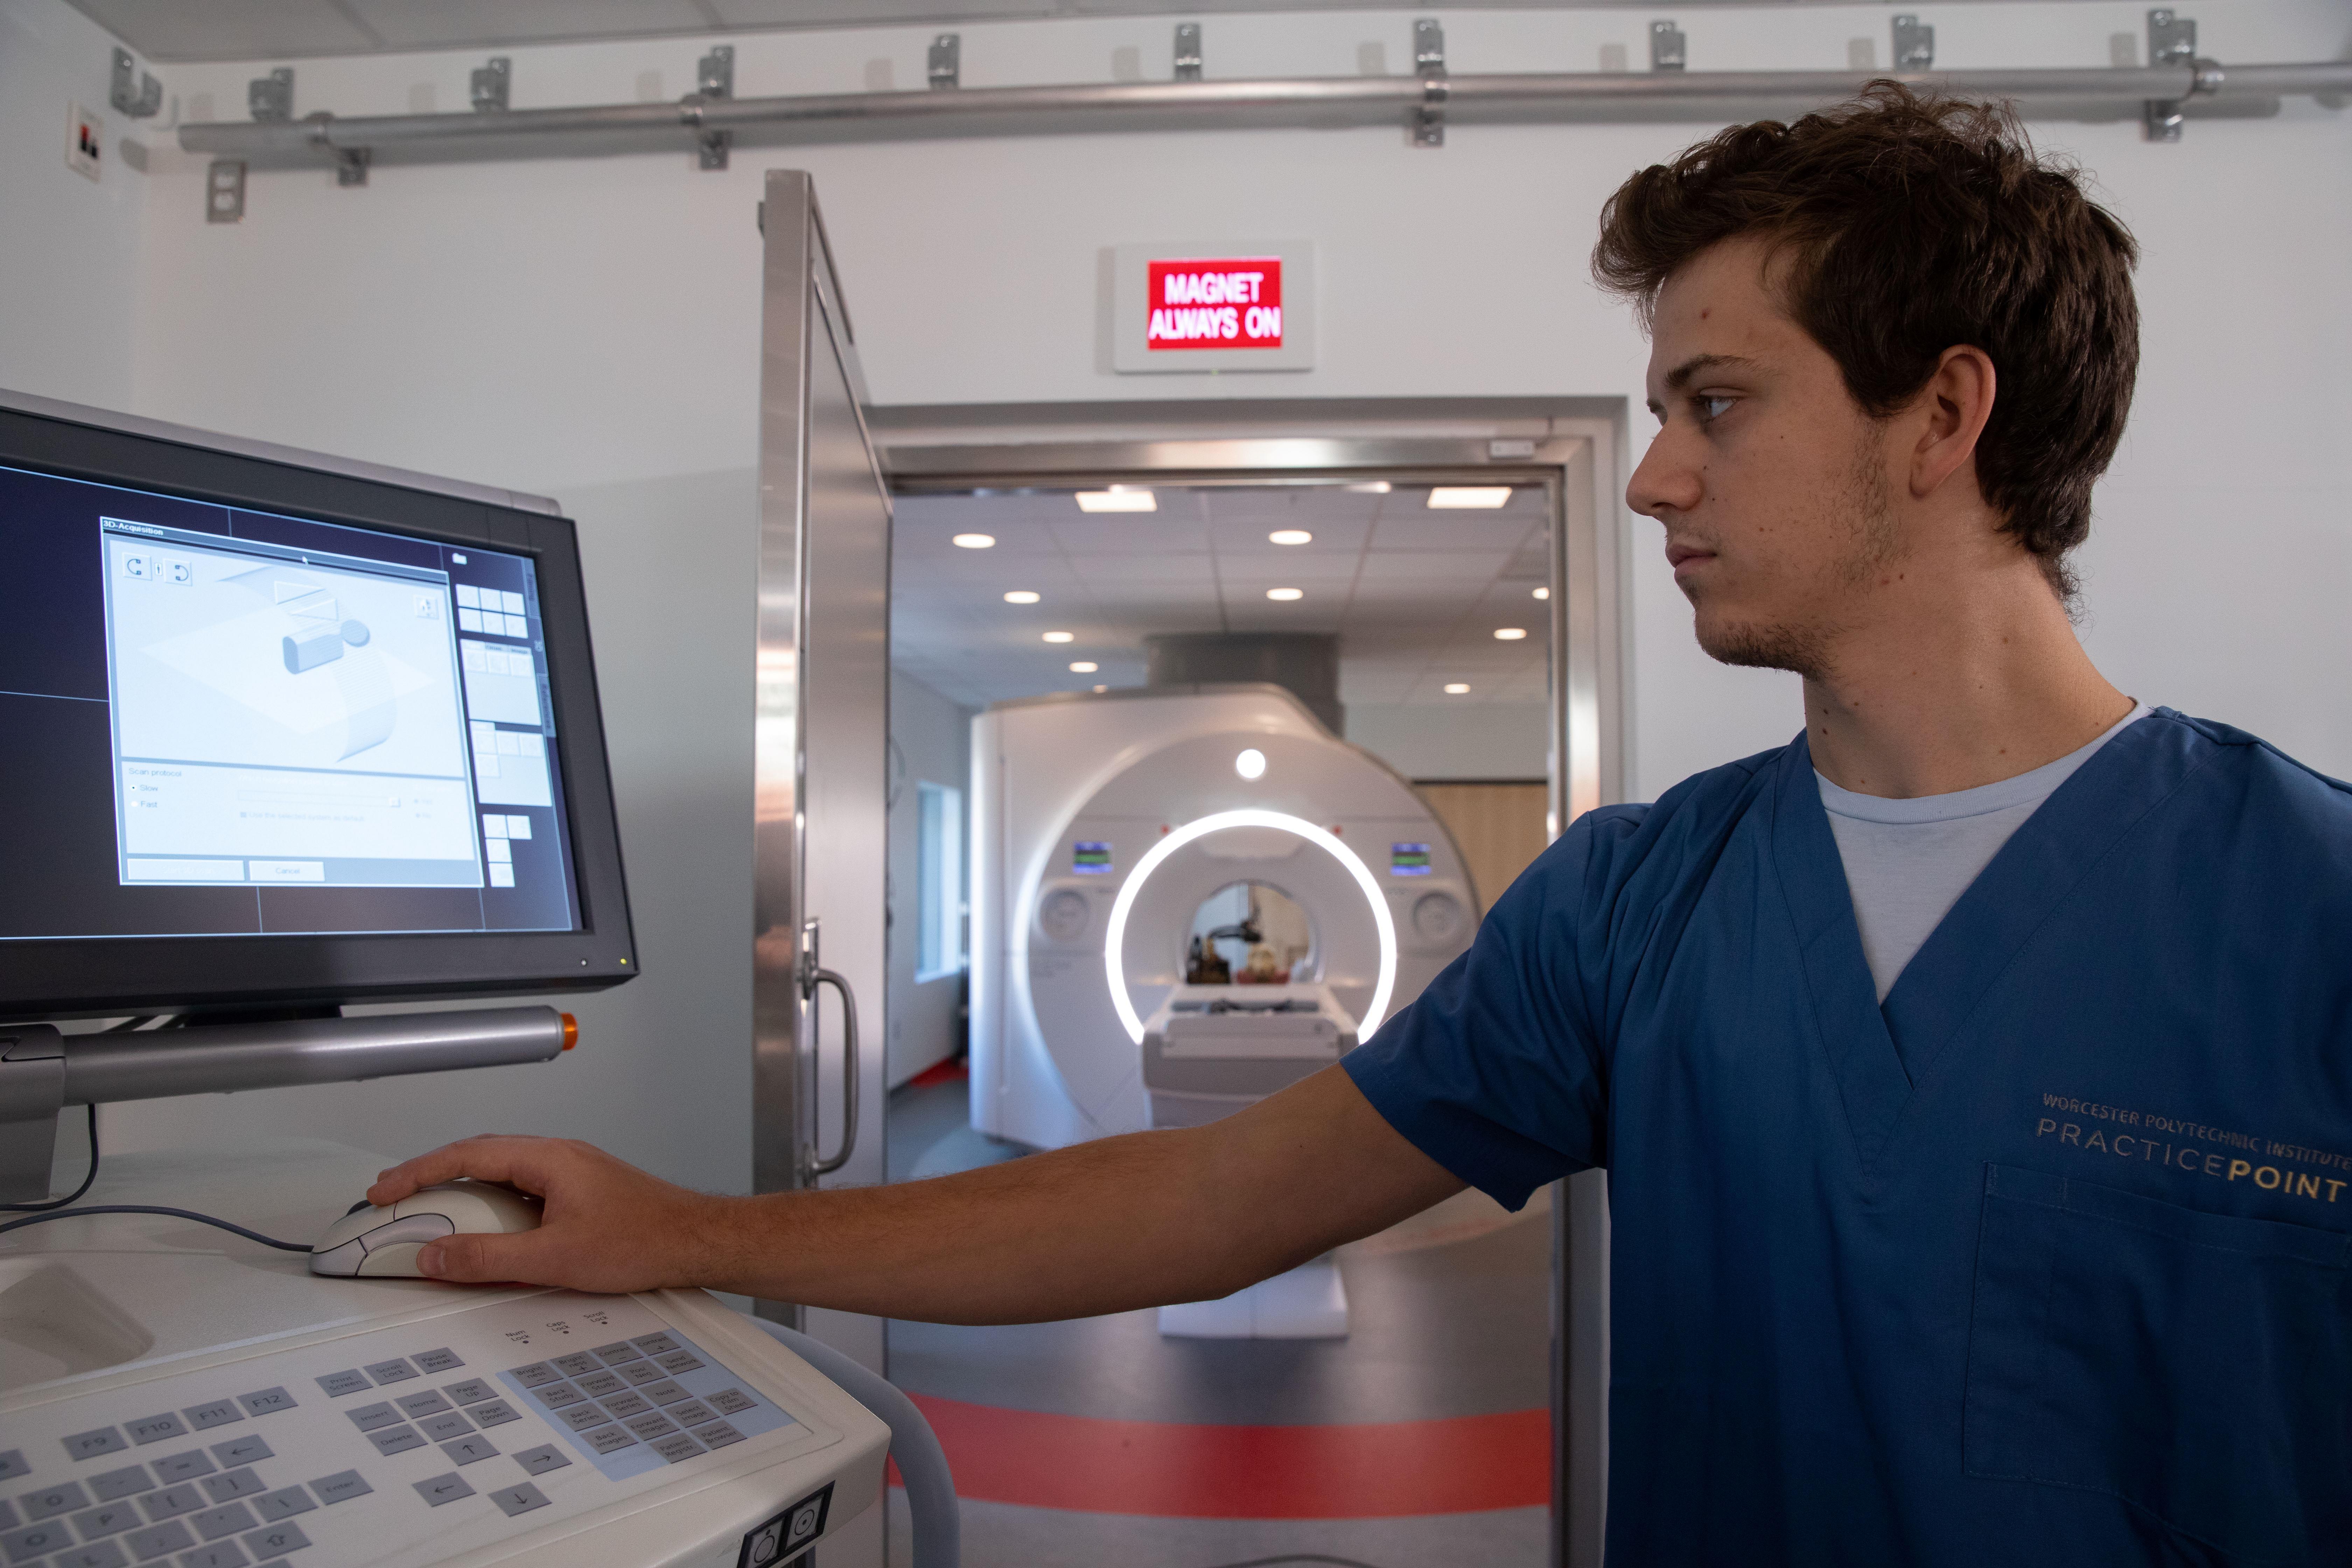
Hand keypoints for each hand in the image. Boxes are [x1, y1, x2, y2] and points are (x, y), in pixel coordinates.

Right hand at [367, 1136, 725, 1293]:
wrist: (697, 1240)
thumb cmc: (644, 1240)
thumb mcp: (552, 1257)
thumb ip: (486, 1258)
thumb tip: (435, 1255)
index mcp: (547, 1158)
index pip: (464, 1156)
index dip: (416, 1172)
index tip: (382, 1190)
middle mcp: (558, 1156)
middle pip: (478, 1156)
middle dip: (430, 1176)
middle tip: (393, 1198)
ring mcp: (570, 1171)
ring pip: (500, 1172)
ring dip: (461, 1190)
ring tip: (428, 1213)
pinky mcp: (580, 1190)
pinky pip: (521, 1188)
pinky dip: (491, 1203)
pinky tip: (483, 1227)